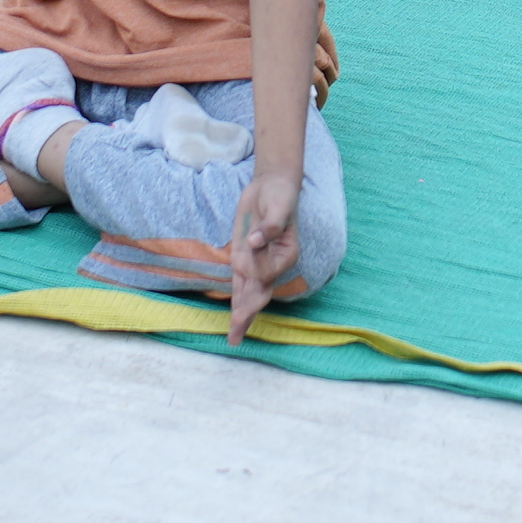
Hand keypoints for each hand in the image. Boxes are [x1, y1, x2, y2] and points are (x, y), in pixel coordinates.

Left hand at [224, 167, 302, 341]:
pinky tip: (235, 316)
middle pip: (259, 293)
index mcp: (286, 255)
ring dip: (241, 315)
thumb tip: (254, 242)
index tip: (246, 257)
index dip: (253, 270)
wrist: (272, 185)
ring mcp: (258, 263)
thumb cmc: (280, 195)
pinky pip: (240, 282)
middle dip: (246, 314)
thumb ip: (268, 226)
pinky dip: (237, 299)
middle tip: (236, 337)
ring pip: (248, 293)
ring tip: (235, 337)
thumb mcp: (278, 206)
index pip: (265, 273)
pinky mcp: (245, 256)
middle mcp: (273, 265)